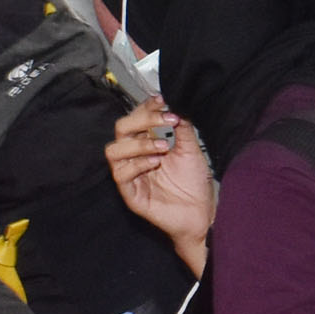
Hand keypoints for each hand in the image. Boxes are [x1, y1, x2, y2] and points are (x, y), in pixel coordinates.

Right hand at [106, 101, 213, 271]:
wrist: (201, 213)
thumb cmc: (193, 182)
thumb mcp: (191, 149)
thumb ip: (183, 127)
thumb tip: (177, 103)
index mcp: (147, 142)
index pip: (136, 117)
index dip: (146, 107)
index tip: (162, 100)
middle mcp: (135, 155)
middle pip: (121, 129)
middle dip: (142, 120)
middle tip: (166, 120)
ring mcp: (130, 175)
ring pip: (113, 151)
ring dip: (138, 143)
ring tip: (163, 147)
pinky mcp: (130, 194)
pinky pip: (121, 175)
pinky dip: (137, 164)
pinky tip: (156, 163)